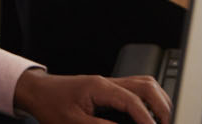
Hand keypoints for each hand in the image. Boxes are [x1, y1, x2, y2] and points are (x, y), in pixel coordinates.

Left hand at [13, 68, 171, 123]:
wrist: (38, 91)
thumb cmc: (51, 105)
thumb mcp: (72, 123)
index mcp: (99, 87)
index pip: (132, 100)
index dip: (147, 119)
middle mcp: (108, 82)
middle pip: (146, 85)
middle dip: (161, 105)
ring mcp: (109, 83)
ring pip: (144, 83)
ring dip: (158, 100)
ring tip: (163, 120)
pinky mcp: (108, 88)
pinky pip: (136, 88)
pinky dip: (148, 100)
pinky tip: (150, 113)